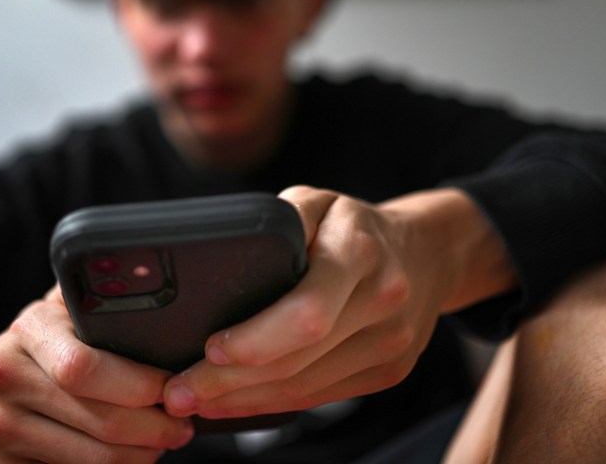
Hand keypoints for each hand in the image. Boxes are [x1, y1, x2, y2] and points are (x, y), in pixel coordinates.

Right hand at [0, 286, 193, 462]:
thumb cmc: (32, 352)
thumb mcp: (56, 313)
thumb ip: (95, 299)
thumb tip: (154, 286)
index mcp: (28, 331)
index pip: (86, 367)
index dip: (140, 385)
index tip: (172, 387)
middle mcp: (4, 378)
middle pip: (100, 421)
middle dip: (155, 428)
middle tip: (181, 425)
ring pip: (94, 460)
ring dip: (140, 456)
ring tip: (161, 442)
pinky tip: (127, 459)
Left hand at [162, 185, 514, 419]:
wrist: (428, 254)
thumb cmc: (356, 225)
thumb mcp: (318, 200)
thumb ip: (279, 221)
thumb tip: (226, 260)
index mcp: (360, 252)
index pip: (307, 312)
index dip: (254, 339)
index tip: (208, 348)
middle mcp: (382, 301)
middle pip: (299, 360)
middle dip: (230, 382)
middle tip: (177, 392)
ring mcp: (391, 344)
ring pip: (307, 388)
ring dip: (244, 401)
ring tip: (195, 402)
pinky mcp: (389, 372)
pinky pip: (322, 398)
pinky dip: (274, 405)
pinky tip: (237, 403)